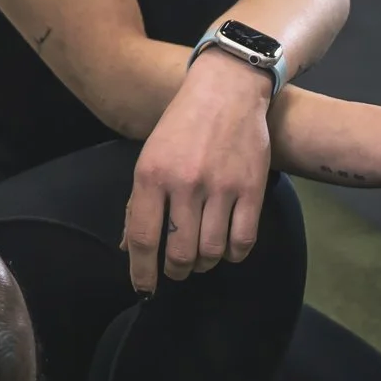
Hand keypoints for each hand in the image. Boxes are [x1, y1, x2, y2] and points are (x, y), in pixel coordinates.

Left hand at [126, 52, 273, 289]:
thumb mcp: (149, 158)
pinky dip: (234, 254)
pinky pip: (243, 241)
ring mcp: (221, 187)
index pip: (142, 238)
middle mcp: (184, 184)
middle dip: (176, 271)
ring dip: (204, 263)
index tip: (144, 289)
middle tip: (176, 271)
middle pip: (180, 253)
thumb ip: (138, 203)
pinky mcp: (252, 189)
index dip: (142, 271)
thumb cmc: (180, 127)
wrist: (225, 91)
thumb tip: (128, 247)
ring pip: (212, 251)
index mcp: (150, 176)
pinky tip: (226, 248)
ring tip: (200, 257)